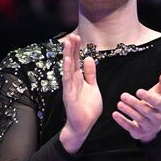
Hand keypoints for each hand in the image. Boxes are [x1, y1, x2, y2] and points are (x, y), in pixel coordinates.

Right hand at [60, 34, 102, 153]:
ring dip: (67, 55)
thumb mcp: (93, 87)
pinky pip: (67, 80)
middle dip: (72, 48)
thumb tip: (89, 58)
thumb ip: (90, 74)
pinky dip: (67, 70)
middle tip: (72, 35)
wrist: (83, 125)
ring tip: (67, 43)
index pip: (77, 61)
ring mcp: (69, 87)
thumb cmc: (87, 108)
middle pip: (71, 61)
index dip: (77, 49)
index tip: (77, 37)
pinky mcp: (69, 94)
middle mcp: (72, 81)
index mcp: (78, 79)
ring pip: (68, 68)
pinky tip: (67, 60)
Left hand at [112, 70, 160, 142]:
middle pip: (145, 110)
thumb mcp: (160, 94)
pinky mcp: (139, 132)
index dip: (148, 97)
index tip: (138, 91)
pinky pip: (130, 127)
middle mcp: (156, 117)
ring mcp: (148, 126)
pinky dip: (122, 121)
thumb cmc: (155, 106)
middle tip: (123, 96)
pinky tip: (115, 114)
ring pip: (138, 119)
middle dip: (134, 103)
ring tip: (120, 104)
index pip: (156, 102)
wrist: (153, 126)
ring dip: (128, 111)